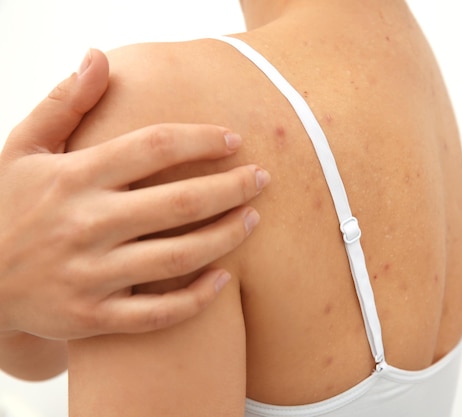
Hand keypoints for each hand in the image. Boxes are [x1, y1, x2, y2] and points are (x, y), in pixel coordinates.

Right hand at [0, 49, 269, 338]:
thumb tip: (99, 57)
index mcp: (74, 177)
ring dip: (227, 236)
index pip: (155, 146)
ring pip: (179, 257)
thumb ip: (65, 103)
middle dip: (233, 186)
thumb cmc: (9, 207)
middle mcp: (85, 224)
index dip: (203, 139)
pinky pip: (159, 313)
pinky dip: (199, 299)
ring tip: (253, 219)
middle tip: (263, 178)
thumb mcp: (25, 148)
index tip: (234, 139)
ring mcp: (90, 274)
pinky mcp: (93, 316)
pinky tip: (226, 279)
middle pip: (181, 201)